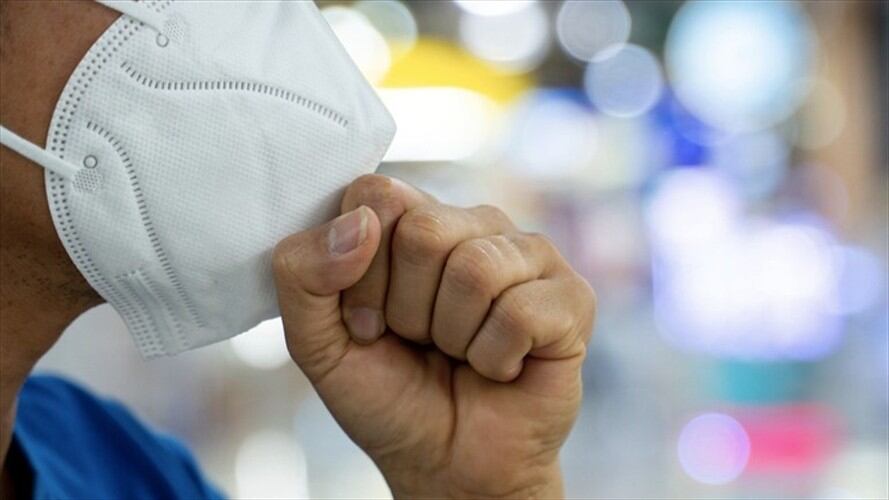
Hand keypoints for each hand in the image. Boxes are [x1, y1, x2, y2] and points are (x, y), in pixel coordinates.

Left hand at [273, 175, 595, 498]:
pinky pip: (521, 311)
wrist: (448, 464)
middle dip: (408, 310)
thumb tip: (362, 223)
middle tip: (420, 341)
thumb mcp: (318, 343)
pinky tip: (501, 367)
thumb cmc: (389, 396)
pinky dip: (495, 359)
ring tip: (460, 353)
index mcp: (413, 220)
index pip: (376, 194)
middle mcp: (473, 224)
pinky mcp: (571, 296)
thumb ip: (302, 274)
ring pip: (475, 269)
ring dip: (453, 337)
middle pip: (425, 231)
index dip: (361, 270)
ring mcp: (528, 255)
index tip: (366, 321)